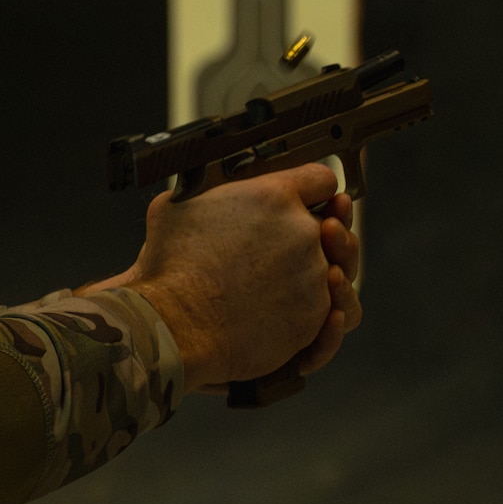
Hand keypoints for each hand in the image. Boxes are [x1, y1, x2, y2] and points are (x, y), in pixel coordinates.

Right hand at [80, 163, 357, 392]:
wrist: (174, 324)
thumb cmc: (169, 268)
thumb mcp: (175, 207)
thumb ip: (206, 195)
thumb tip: (202, 196)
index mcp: (273, 196)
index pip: (320, 179)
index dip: (312, 189)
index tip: (307, 199)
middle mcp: (303, 231)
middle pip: (331, 226)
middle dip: (312, 235)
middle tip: (289, 247)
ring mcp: (313, 275)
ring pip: (334, 270)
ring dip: (314, 276)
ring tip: (285, 285)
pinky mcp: (315, 316)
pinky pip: (333, 313)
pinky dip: (316, 315)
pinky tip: (301, 312)